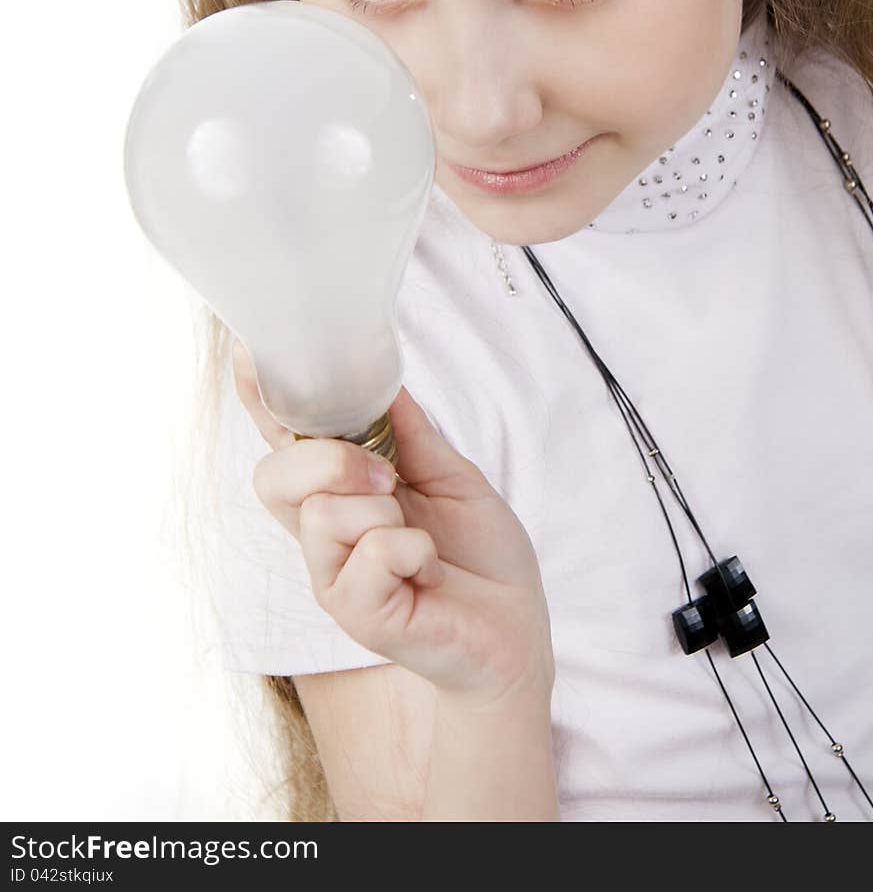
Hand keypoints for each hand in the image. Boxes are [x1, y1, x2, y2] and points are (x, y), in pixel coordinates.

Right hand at [231, 338, 554, 709]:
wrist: (515, 629)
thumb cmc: (479, 556)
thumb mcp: (450, 475)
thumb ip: (411, 434)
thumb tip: (383, 384)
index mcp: (338, 492)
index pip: (282, 442)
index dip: (259, 399)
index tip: (249, 351)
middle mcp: (321, 534)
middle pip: (273, 475)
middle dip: (329, 458)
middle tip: (388, 477)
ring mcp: (333, 577)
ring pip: (322, 512)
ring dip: (386, 512)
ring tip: (418, 538)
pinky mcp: (356, 615)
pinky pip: (371, 554)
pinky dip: (415, 551)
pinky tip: (427, 571)